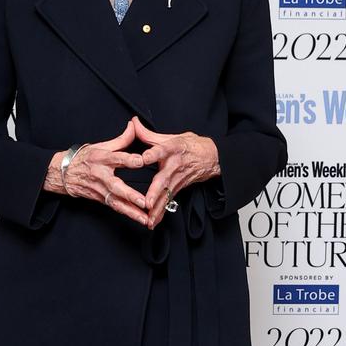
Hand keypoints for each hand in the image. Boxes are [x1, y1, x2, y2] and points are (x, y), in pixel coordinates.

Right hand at [45, 120, 148, 225]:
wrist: (62, 173)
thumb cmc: (83, 158)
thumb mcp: (100, 145)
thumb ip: (120, 139)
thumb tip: (134, 126)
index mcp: (101, 158)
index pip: (117, 158)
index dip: (129, 159)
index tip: (141, 161)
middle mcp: (100, 175)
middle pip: (116, 186)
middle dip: (130, 195)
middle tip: (144, 202)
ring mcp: (99, 190)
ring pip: (116, 202)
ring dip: (131, 211)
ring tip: (145, 219)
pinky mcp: (100, 199)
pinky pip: (115, 207)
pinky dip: (127, 213)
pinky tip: (139, 219)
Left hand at [131, 114, 220, 229]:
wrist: (212, 157)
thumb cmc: (189, 146)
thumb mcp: (171, 137)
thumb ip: (148, 134)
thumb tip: (133, 122)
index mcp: (173, 148)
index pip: (162, 150)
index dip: (153, 153)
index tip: (144, 158)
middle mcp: (175, 165)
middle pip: (164, 179)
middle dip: (155, 191)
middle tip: (146, 202)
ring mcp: (178, 179)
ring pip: (166, 194)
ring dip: (157, 207)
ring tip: (148, 218)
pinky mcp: (179, 189)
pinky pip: (168, 202)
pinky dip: (160, 213)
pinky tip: (152, 223)